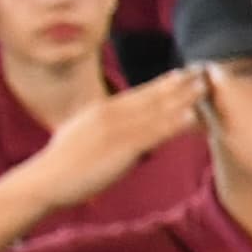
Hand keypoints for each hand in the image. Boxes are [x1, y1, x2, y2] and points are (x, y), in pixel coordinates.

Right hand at [19, 68, 205, 207]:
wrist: (45, 181)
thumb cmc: (64, 165)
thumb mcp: (84, 135)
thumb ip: (105, 128)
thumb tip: (120, 131)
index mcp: (102, 111)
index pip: (139, 94)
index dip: (164, 82)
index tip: (184, 72)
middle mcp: (111, 114)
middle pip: (152, 95)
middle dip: (180, 83)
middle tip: (205, 69)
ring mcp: (117, 129)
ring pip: (157, 110)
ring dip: (183, 97)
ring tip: (205, 85)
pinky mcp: (122, 147)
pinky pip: (153, 133)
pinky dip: (173, 123)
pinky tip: (191, 116)